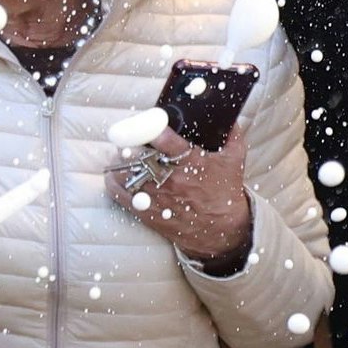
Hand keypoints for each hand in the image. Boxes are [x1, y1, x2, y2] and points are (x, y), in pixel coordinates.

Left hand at [107, 128, 253, 266]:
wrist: (221, 231)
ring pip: (123, 173)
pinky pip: (120, 195)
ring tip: (121, 155)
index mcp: (189, 160)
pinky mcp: (147, 211)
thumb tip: (227, 116)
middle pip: (136, 154)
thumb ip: (231, 134)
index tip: (144, 120)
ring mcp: (156, 196)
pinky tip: (115, 175)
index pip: (162, 137)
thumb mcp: (234, 160)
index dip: (148, 125)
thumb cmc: (225, 193)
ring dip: (118, 162)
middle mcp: (169, 178)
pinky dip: (113, 182)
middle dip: (129, 142)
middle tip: (128, 137)